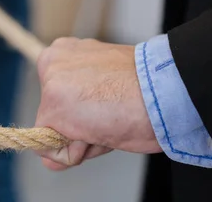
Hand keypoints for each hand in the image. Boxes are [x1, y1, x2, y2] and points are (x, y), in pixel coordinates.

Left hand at [35, 38, 160, 170]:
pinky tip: (101, 129)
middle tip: (111, 111)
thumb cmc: (145, 91)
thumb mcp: (104, 92)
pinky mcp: (51, 109)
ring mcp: (49, 84)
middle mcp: (51, 61)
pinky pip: (56, 152)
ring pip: (55, 134)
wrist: (163, 90)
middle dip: (81, 126)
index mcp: (66, 52)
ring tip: (108, 119)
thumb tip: (48, 159)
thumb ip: (76, 114)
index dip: (85, 113)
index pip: (59, 98)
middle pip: (54, 116)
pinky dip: (79, 151)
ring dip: (82, 138)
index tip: (109, 101)